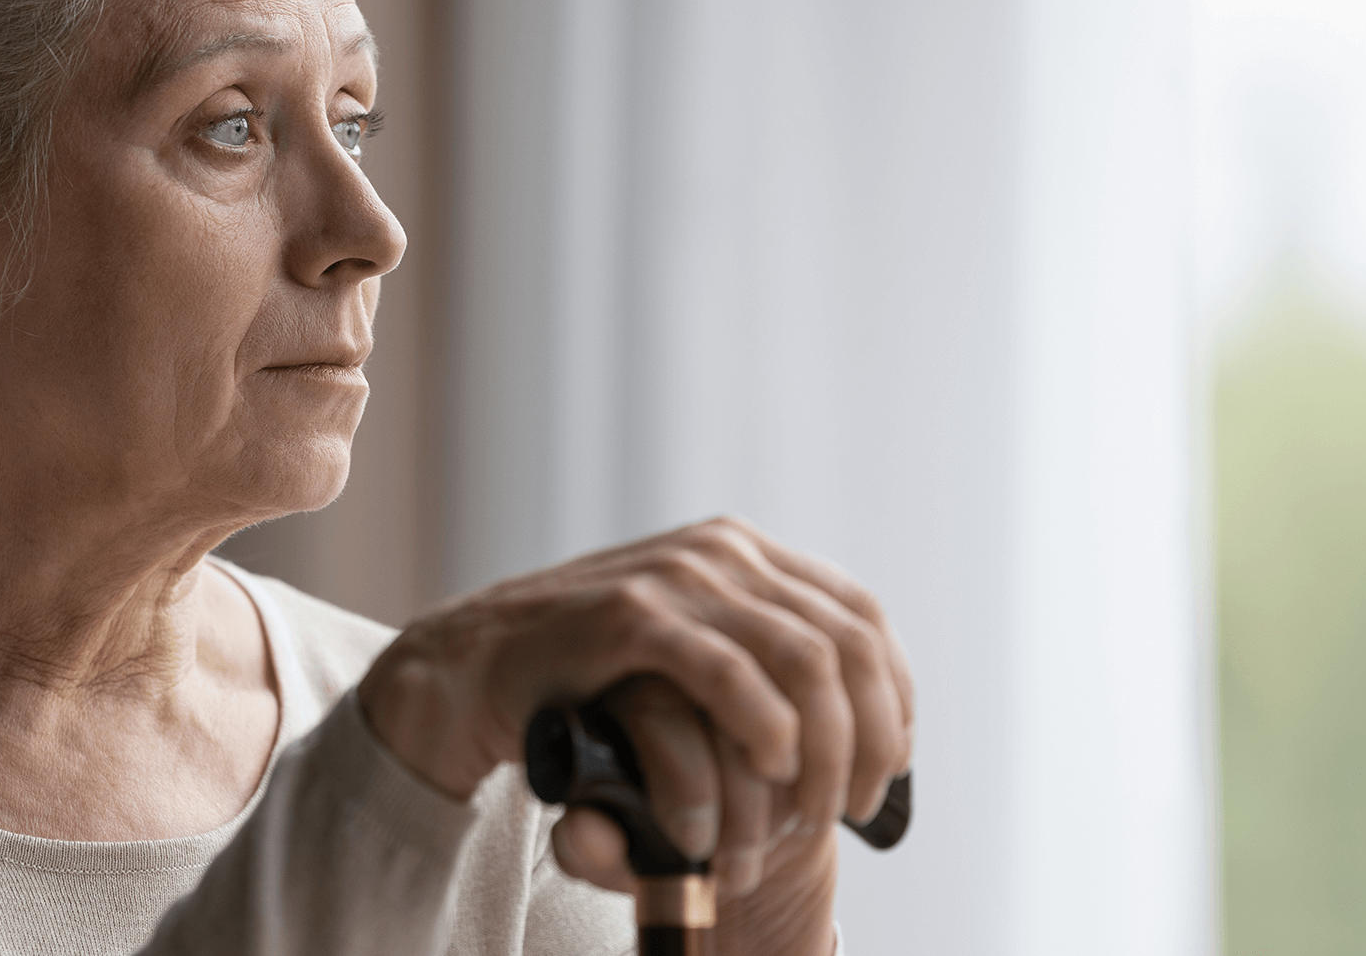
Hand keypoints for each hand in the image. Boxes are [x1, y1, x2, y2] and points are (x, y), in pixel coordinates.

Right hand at [355, 516, 913, 955]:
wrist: (473, 666)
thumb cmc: (584, 675)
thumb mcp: (685, 650)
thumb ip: (752, 654)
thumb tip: (848, 708)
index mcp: (744, 552)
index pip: (863, 616)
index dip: (892, 697)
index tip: (888, 768)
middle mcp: (722, 552)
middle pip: (847, 642)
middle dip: (867, 737)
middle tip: (852, 808)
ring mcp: (677, 576)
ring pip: (805, 659)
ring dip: (825, 748)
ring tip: (809, 812)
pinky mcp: (631, 615)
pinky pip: (729, 670)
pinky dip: (765, 725)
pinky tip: (771, 768)